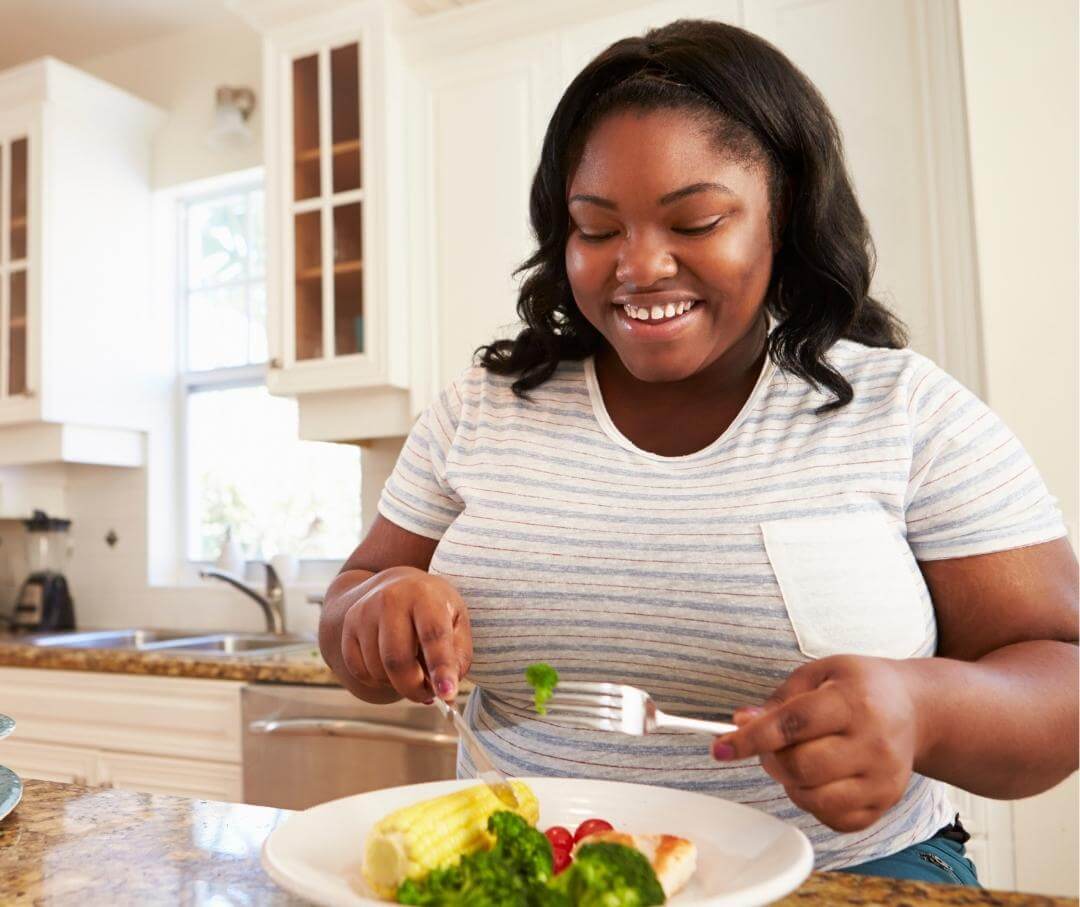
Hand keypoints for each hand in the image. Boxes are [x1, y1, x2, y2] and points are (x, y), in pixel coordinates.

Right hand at [340, 566, 471, 702]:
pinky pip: (360, 671)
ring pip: (378, 670)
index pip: (433, 635)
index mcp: (425, 595)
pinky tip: (391, 666)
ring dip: (397, 684)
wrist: (394, 584)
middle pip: (398, 660)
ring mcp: (365, 612)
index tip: (447, 694)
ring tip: (412, 672)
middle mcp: (391, 599)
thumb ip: (458, 656)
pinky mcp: (348, 627)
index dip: (441, 668)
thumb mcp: (456, 621)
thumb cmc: (433, 608)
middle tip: (428, 695)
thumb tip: (446, 693)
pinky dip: (378, 680)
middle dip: (415, 688)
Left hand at [713, 655, 919, 831]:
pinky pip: (833, 819)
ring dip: (790, 783)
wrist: (915, 709)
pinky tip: (820, 778)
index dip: (751, 738)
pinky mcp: (885, 804)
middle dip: (770, 759)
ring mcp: (883, 779)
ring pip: (813, 798)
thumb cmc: (857, 686)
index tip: (720, 747)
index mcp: (853, 701)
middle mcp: (873, 743)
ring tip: (798, 759)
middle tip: (771, 747)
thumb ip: (777, 701)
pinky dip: (813, 802)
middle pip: (800, 767)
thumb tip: (740, 724)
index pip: (792, 725)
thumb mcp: (818, 674)